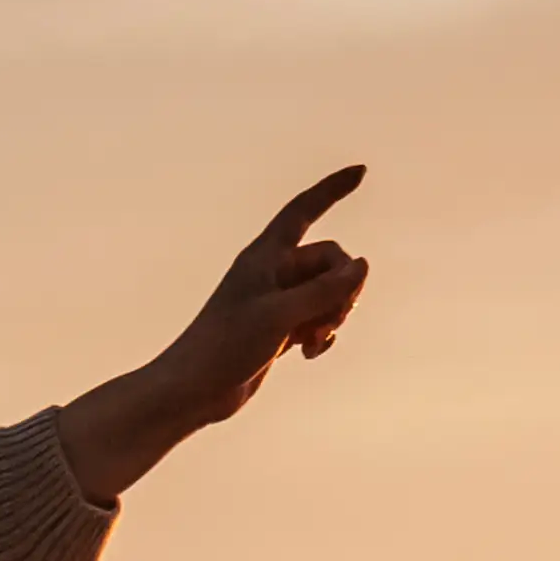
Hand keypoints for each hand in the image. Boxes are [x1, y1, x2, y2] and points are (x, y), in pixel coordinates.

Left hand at [57, 170, 371, 494]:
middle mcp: (273, 272)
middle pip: (331, 261)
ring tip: (314, 341)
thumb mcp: (281, 314)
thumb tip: (363, 264)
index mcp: (265, 255)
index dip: (332, 189)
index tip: (362, 171)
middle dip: (341, 289)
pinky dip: (322, 334)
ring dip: (333, 315)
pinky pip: (319, 318)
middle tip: (327, 320)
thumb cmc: (226, 346)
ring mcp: (279, 300)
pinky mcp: (280, 328)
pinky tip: (309, 353)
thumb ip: (326, 289)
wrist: (195, 389)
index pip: (304, 210)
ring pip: (330, 292)